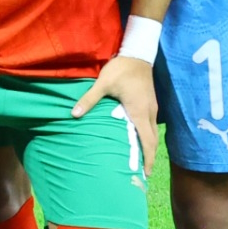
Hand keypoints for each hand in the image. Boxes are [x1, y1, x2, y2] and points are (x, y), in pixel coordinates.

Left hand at [73, 53, 159, 171]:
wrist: (138, 54)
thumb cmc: (121, 69)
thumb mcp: (103, 83)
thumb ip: (89, 99)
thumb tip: (73, 114)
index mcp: (139, 112)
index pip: (147, 140)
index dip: (148, 158)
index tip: (146, 173)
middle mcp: (150, 113)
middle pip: (153, 140)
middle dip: (149, 158)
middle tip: (143, 174)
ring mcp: (152, 108)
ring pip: (153, 133)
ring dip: (149, 147)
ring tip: (141, 161)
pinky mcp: (151, 104)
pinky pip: (151, 125)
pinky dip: (147, 137)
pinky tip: (139, 141)